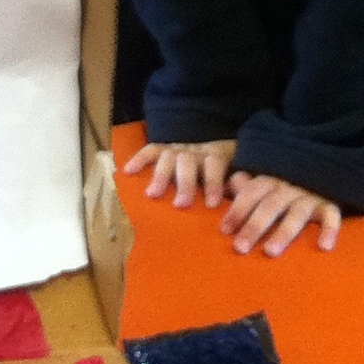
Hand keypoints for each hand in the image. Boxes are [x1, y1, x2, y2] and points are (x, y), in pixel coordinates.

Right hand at [123, 139, 237, 206]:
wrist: (208, 147)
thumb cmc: (220, 174)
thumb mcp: (231, 178)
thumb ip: (232, 193)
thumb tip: (235, 216)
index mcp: (213, 157)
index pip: (214, 165)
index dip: (213, 183)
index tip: (212, 205)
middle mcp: (194, 151)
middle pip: (188, 162)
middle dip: (184, 183)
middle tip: (180, 204)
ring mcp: (177, 149)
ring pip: (168, 157)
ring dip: (161, 176)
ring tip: (152, 195)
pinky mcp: (163, 148)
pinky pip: (150, 150)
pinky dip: (139, 160)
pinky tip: (128, 171)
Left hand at [220, 171, 340, 255]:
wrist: (325, 167)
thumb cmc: (286, 184)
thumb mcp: (266, 180)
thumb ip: (246, 185)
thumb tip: (228, 186)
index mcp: (270, 180)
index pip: (251, 193)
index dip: (237, 210)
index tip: (224, 231)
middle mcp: (289, 186)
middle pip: (270, 206)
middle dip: (254, 226)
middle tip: (239, 248)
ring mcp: (311, 195)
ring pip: (297, 214)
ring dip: (283, 232)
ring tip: (269, 252)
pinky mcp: (331, 203)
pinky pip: (332, 216)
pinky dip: (330, 230)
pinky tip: (324, 247)